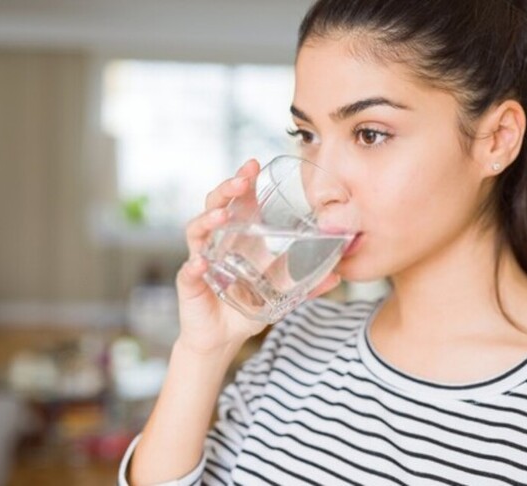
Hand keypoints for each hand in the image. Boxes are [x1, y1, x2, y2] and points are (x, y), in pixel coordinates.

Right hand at [175, 159, 342, 354]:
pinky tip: (201, 263)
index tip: (254, 164)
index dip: (243, 181)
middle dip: (226, 190)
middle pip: (215, 206)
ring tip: (222, 215)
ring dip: (208, 220)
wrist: (222, 339)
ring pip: (197, 231)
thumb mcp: (280, 295)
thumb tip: (338, 275)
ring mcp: (201, 260)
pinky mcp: (190, 284)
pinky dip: (194, 266)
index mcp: (237, 238)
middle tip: (241, 180)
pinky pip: (188, 271)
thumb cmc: (246, 308)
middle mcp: (216, 243)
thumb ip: (307, 284)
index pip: (238, 202)